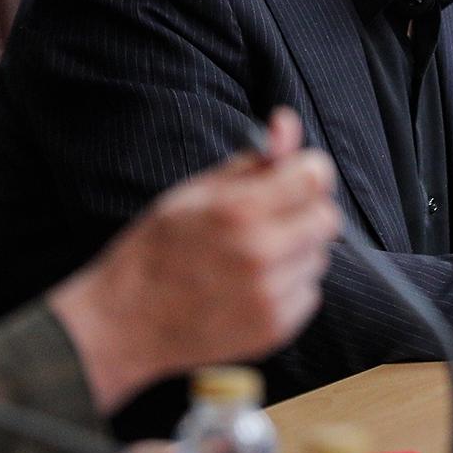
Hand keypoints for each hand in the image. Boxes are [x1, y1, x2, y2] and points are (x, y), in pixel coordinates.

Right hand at [50, 107, 341, 411]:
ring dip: (296, 251)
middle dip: (306, 211)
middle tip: (273, 217)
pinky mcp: (274, 329)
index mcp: (238, 210)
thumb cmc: (157, 248)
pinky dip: (289, 286)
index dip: (306, 170)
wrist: (126, 322)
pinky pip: (308, 293)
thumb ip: (252, 159)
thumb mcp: (196, 190)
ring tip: (252, 256)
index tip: (293, 176)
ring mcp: (269, 296)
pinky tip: (251, 285)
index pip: (315, 176)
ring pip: (319, 257)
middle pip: (327, 219)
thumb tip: (287, 124)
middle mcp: (259, 253)